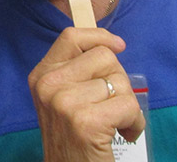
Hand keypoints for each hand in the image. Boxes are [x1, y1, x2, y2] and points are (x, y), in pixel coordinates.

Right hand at [28, 28, 144, 161]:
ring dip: (129, 106)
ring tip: (118, 124)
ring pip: (120, 82)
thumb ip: (77, 72)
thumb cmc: (72, 139)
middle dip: (119, 79)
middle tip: (113, 104)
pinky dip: (135, 122)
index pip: (71, 37)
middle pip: (103, 56)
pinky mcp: (85, 121)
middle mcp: (48, 85)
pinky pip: (129, 105)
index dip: (99, 37)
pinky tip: (124, 133)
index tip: (118, 46)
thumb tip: (112, 44)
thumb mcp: (62, 99)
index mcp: (41, 76)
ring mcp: (64, 102)